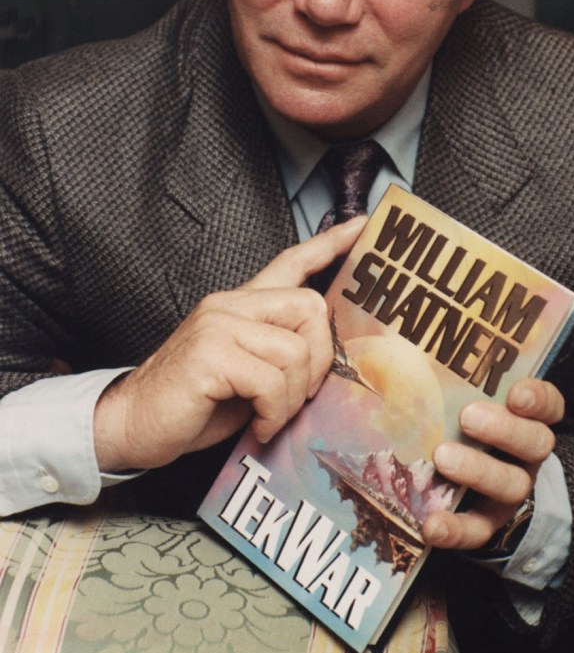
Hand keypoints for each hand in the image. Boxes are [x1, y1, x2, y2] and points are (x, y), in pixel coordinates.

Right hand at [93, 216, 365, 472]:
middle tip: (301, 397)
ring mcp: (219, 326)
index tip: (360, 226)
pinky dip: (273, 412)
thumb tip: (327, 361)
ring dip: (291, 399)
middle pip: (310, 308)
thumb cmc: (194, 403)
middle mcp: (231, 305)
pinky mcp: (209, 354)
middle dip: (320, 361)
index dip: (328, 245)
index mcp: (241, 305)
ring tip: (270, 418)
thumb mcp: (246, 373)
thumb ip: (279, 354)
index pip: (290, 262)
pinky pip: (271, 381)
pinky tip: (258, 426)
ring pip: (294, 352)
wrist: (133, 423)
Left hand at [422, 378, 564, 549]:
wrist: (481, 488)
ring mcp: (512, 490)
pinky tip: (432, 525)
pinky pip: (480, 530)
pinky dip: (457, 530)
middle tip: (468, 417)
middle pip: (534, 443)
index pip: (549, 405)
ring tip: (443, 457)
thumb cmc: (465, 423)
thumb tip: (392, 335)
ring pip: (511, 484)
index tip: (516, 393)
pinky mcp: (491, 523)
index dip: (538, 399)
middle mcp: (527, 455)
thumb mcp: (466, 398)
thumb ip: (452, 378)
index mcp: (528, 420)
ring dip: (479, 471)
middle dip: (503, 430)